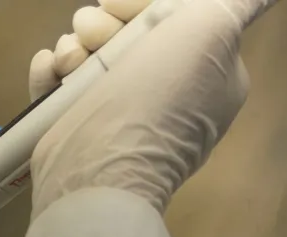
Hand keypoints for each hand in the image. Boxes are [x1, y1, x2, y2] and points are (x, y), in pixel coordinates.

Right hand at [28, 0, 277, 215]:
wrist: (101, 170)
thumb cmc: (157, 100)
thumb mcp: (213, 32)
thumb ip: (237, 4)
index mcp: (206, 73)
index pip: (174, 19)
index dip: (140, 4)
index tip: (117, 4)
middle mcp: (163, 92)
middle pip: (127, 34)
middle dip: (102, 25)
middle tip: (92, 34)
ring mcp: (116, 114)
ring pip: (89, 57)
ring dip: (72, 47)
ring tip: (68, 61)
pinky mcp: (75, 128)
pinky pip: (60, 85)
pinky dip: (50, 72)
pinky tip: (49, 68)